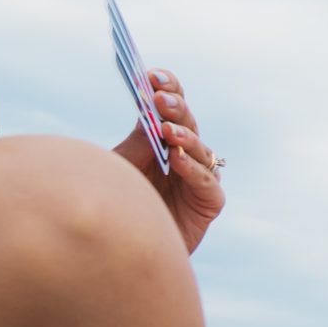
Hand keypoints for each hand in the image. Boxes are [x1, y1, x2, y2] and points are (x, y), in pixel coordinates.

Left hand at [112, 69, 223, 253]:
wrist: (121, 252)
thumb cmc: (118, 205)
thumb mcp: (121, 168)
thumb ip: (138, 141)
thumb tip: (149, 110)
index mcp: (165, 139)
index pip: (172, 107)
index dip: (167, 88)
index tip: (151, 74)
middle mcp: (186, 154)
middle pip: (188, 123)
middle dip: (175, 107)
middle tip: (159, 97)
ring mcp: (200, 177)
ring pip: (200, 150)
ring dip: (184, 137)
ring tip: (166, 129)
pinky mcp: (209, 203)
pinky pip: (207, 183)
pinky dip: (193, 170)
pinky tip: (177, 159)